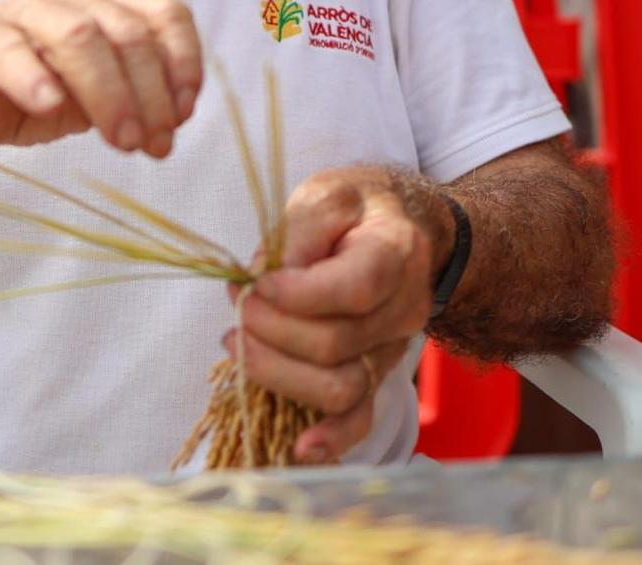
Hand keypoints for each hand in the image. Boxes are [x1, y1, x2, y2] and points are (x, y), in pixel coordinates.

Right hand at [0, 0, 200, 157]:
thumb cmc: (30, 92)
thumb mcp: (96, 95)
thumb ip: (135, 92)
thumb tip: (176, 115)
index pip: (164, 15)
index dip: (183, 62)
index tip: (184, 113)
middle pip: (125, 32)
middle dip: (149, 93)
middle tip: (153, 143)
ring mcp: (22, 8)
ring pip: (78, 36)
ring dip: (108, 93)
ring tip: (119, 140)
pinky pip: (10, 50)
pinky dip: (34, 78)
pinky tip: (48, 107)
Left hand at [226, 169, 448, 463]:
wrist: (404, 230)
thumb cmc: (357, 210)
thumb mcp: (326, 194)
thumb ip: (297, 231)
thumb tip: (263, 279)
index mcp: (394, 254)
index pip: (351, 289)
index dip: (295, 294)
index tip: (259, 281)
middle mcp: (402, 311)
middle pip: (333, 345)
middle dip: (268, 329)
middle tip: (239, 303)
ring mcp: (391, 349)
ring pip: (340, 388)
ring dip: (276, 372)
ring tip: (238, 342)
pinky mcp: (375, 373)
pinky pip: (360, 418)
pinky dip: (331, 438)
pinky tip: (300, 447)